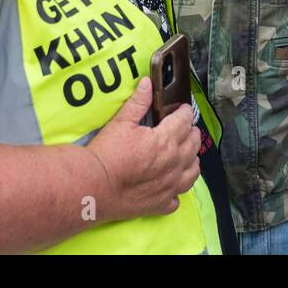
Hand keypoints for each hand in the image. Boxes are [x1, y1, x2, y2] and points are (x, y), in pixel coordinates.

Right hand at [88, 78, 200, 220]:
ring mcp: (170, 185)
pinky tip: (171, 184)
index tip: (183, 110)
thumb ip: (138, 102)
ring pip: (193, 171)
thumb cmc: (107, 153)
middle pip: (193, 144)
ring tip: (185, 154)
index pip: (185, 121)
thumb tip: (147, 83)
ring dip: (192, 159)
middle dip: (191, 133)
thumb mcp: (121, 122)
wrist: (94, 185)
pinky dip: (177, 189)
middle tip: (185, 128)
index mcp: (166, 140)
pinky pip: (178, 197)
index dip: (185, 112)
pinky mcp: (161, 204)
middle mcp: (174, 163)